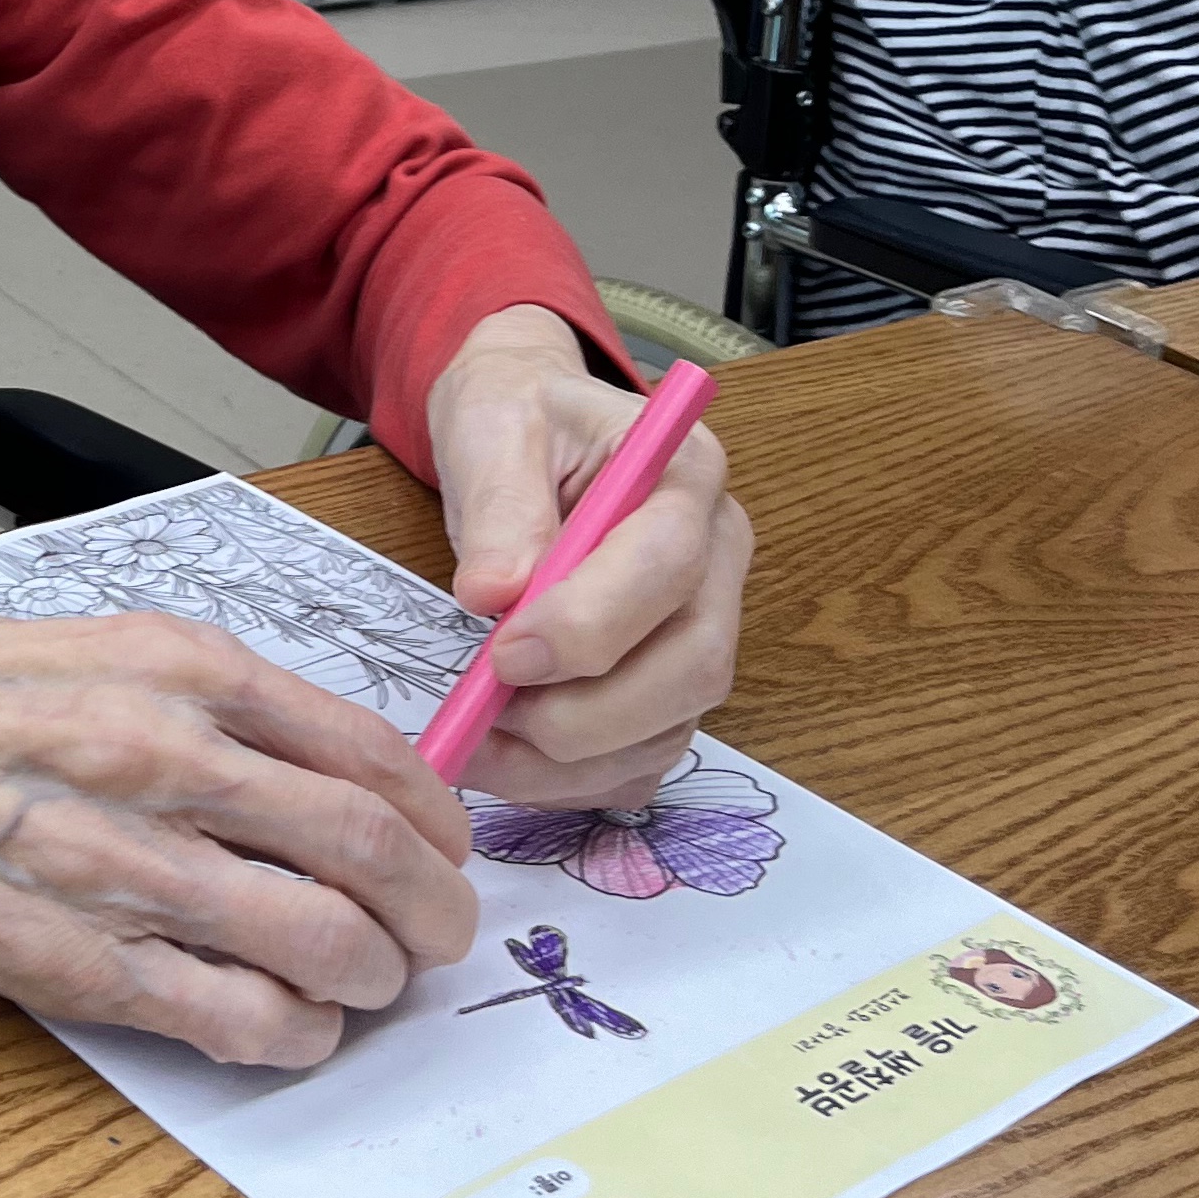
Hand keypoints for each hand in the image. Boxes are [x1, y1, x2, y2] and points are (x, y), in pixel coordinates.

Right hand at [0, 573, 476, 1068]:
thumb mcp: (98, 640)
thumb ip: (214, 699)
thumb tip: (330, 766)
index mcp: (182, 668)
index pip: (371, 753)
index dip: (436, 818)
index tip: (447, 846)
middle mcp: (169, 759)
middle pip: (371, 853)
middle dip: (434, 909)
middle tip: (441, 934)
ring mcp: (124, 867)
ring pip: (323, 945)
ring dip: (375, 979)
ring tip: (371, 985)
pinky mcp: (75, 961)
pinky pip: (234, 1020)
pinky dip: (294, 1038)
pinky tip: (293, 1031)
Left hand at [424, 305, 748, 809]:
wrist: (523, 429)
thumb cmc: (514, 418)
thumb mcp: (490, 427)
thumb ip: (498, 503)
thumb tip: (494, 595)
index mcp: (686, 471)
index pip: (667, 566)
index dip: (590, 624)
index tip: (502, 654)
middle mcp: (717, 553)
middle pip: (694, 664)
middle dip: (587, 714)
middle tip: (488, 717)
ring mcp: (704, 622)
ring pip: (673, 725)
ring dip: (572, 759)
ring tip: (481, 744)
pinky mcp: (672, 678)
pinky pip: (646, 756)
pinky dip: (578, 779)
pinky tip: (511, 762)